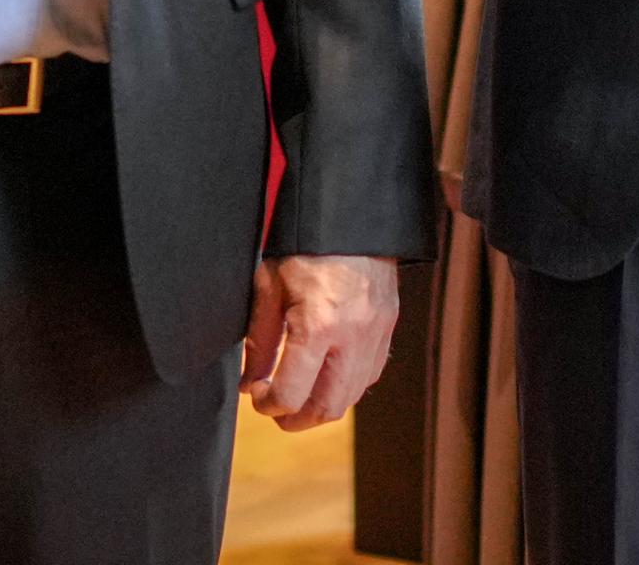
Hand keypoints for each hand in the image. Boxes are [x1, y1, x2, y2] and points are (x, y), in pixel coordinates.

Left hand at [242, 254, 399, 429]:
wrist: (352, 218)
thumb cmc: (306, 246)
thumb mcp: (270, 287)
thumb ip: (260, 340)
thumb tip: (250, 382)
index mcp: (317, 325)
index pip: (290, 394)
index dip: (266, 404)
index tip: (257, 394)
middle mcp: (352, 337)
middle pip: (326, 408)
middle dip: (295, 419)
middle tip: (275, 410)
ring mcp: (375, 335)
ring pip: (351, 398)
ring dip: (321, 407)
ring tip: (300, 396)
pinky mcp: (388, 329)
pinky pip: (369, 376)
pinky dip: (346, 387)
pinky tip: (326, 375)